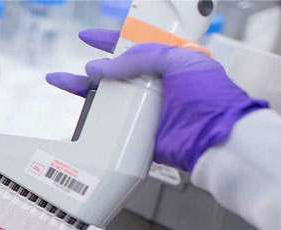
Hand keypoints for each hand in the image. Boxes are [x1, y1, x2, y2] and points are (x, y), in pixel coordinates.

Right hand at [46, 29, 268, 171]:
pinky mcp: (139, 132)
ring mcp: (147, 108)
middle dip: (95, 66)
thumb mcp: (180, 61)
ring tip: (64, 82)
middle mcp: (158, 84)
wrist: (216, 141)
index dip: (112, 39)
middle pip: (117, 71)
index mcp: (172, 62)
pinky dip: (93, 118)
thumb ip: (143, 56)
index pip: (136, 44)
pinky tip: (80, 111)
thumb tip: (107, 65)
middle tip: (78, 65)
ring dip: (85, 89)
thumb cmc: (211, 99)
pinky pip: (111, 123)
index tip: (91, 37)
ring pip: (109, 96)